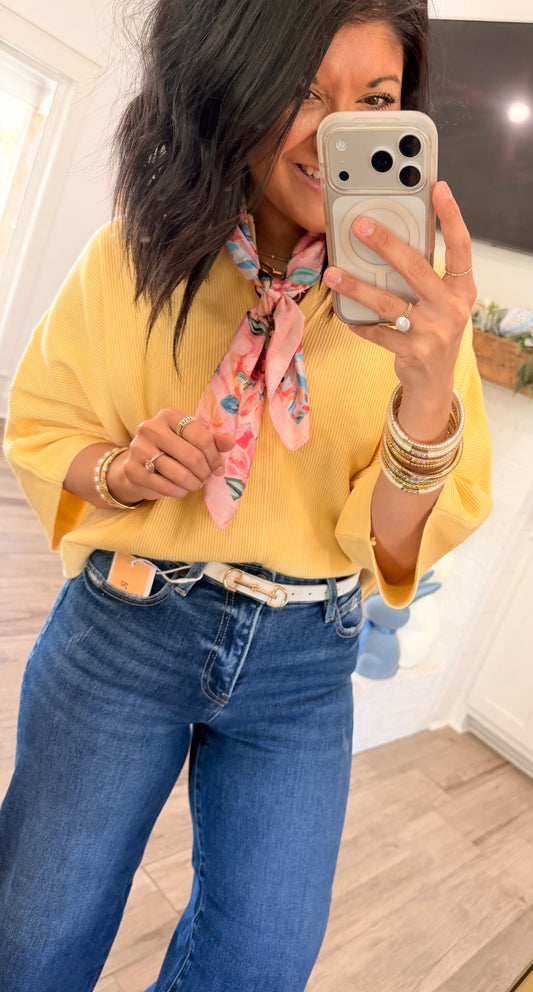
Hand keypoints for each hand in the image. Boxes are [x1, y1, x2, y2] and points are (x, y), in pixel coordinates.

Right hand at [106, 409, 234, 503]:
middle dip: (205, 472)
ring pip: (179, 474)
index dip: (215, 457)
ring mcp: (139, 448)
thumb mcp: (193, 441)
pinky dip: (179, 492)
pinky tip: (181, 489)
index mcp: (169, 415)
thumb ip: (213, 441)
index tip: (218, 468)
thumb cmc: (172, 450)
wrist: (139, 464)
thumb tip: (231, 441)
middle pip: (192, 456)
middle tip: (206, 478)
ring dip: (193, 484)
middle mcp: (151, 427)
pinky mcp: (132, 470)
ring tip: (195, 484)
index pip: (202, 437)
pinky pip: (165, 487)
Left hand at [323, 181, 475, 406]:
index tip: (438, 189)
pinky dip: (360, 324)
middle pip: (416, 270)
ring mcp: (432, 332)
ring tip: (333, 273)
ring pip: (389, 303)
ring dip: (357, 287)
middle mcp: (451, 309)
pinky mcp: (412, 352)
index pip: (461, 247)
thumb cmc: (435, 330)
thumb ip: (427, 277)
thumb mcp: (442, 302)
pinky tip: (346, 316)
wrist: (435, 381)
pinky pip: (378, 332)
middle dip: (387, 245)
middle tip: (361, 226)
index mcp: (462, 290)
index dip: (451, 217)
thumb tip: (389, 241)